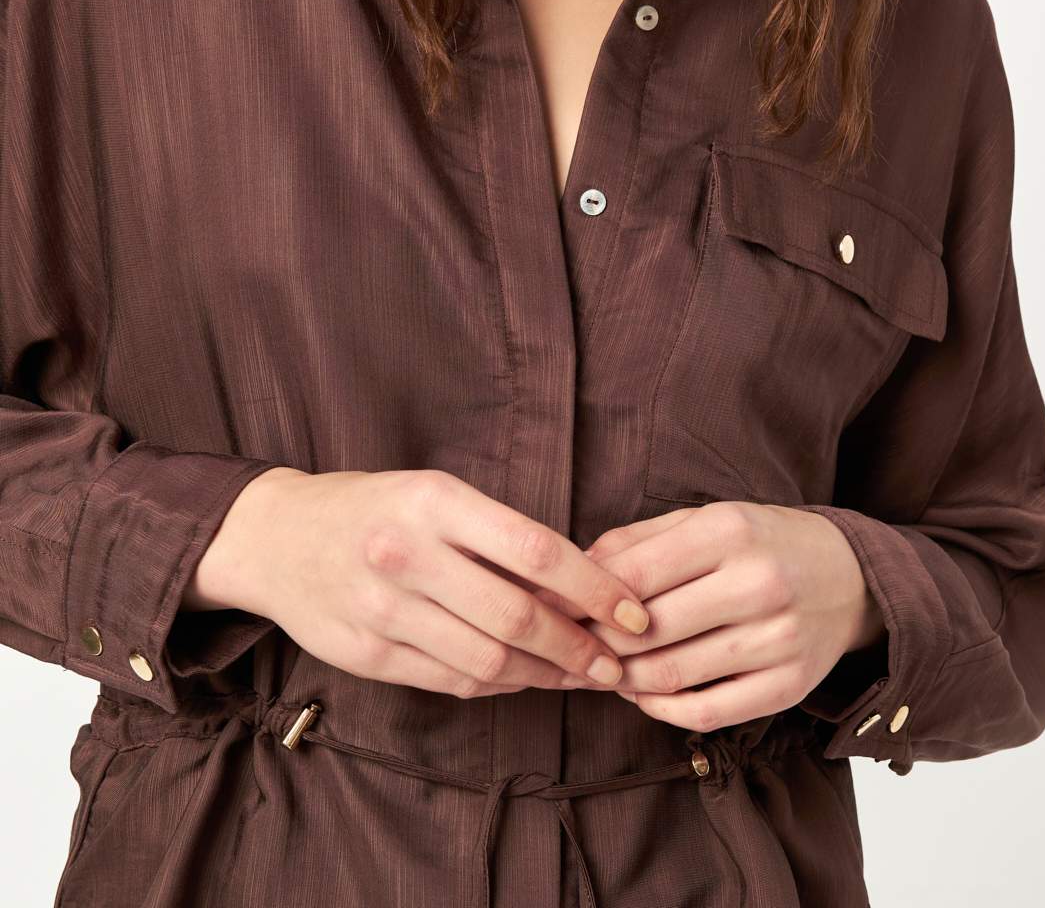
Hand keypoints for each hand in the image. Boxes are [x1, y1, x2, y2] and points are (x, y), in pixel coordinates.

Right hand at [183, 466, 649, 697]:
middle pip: (516, 615)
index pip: (534, 550)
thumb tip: (584, 582)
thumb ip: (498, 535)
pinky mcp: (369, 655)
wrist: (276, 538)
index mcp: (434, 500)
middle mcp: (407, 554)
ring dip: (545, 674)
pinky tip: (526, 679)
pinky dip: (499, 684)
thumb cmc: (375, 508)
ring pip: (487, 658)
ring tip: (580, 675)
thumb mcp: (435, 494)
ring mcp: (383, 609)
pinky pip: (451, 680)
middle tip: (615, 661)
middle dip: (578, 645)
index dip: (594, 587)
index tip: (633, 611)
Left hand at [534, 500, 885, 729]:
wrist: (850, 577)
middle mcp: (758, 584)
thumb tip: (573, 567)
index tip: (556, 610)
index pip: (636, 576)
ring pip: (672, 676)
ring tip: (603, 670)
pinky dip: (662, 711)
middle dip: (598, 644)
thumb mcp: (707, 519)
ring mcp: (777, 640)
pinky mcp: (788, 686)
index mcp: (731, 531)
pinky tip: (644, 695)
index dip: (586, 599)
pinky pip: (708, 713)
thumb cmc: (763, 542)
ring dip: (624, 680)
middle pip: (649, 630)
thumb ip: (639, 540)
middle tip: (571, 647)